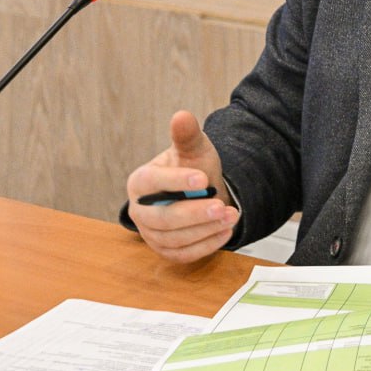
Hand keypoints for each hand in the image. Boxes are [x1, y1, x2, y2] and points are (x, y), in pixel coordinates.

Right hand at [125, 110, 239, 263]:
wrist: (201, 193)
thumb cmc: (192, 168)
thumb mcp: (193, 149)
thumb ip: (187, 136)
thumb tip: (182, 116)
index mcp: (140, 182)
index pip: (151, 183)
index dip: (176, 181)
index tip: (203, 178)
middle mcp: (139, 211)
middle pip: (162, 218)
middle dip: (194, 214)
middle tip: (221, 207)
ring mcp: (150, 234)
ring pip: (173, 239)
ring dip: (204, 230)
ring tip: (230, 217)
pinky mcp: (165, 251)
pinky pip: (182, 255)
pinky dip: (205, 246)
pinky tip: (225, 232)